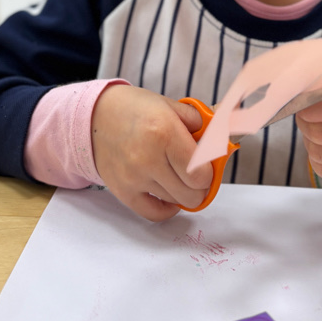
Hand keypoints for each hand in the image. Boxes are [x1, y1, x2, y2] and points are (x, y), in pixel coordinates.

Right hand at [92, 85, 212, 220]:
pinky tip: (169, 194)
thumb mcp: (172, 106)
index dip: (209, 169)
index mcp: (164, 132)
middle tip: (194, 171)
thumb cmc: (136, 109)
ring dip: (183, 191)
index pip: (202, 173)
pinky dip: (167, 208)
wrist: (95, 117)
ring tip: (176, 174)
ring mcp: (134, 178)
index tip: (206, 162)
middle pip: (192, 193)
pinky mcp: (123, 192)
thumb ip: (203, 124)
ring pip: (176, 202)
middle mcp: (148, 159)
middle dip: (200, 184)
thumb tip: (226, 137)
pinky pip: (154, 214)